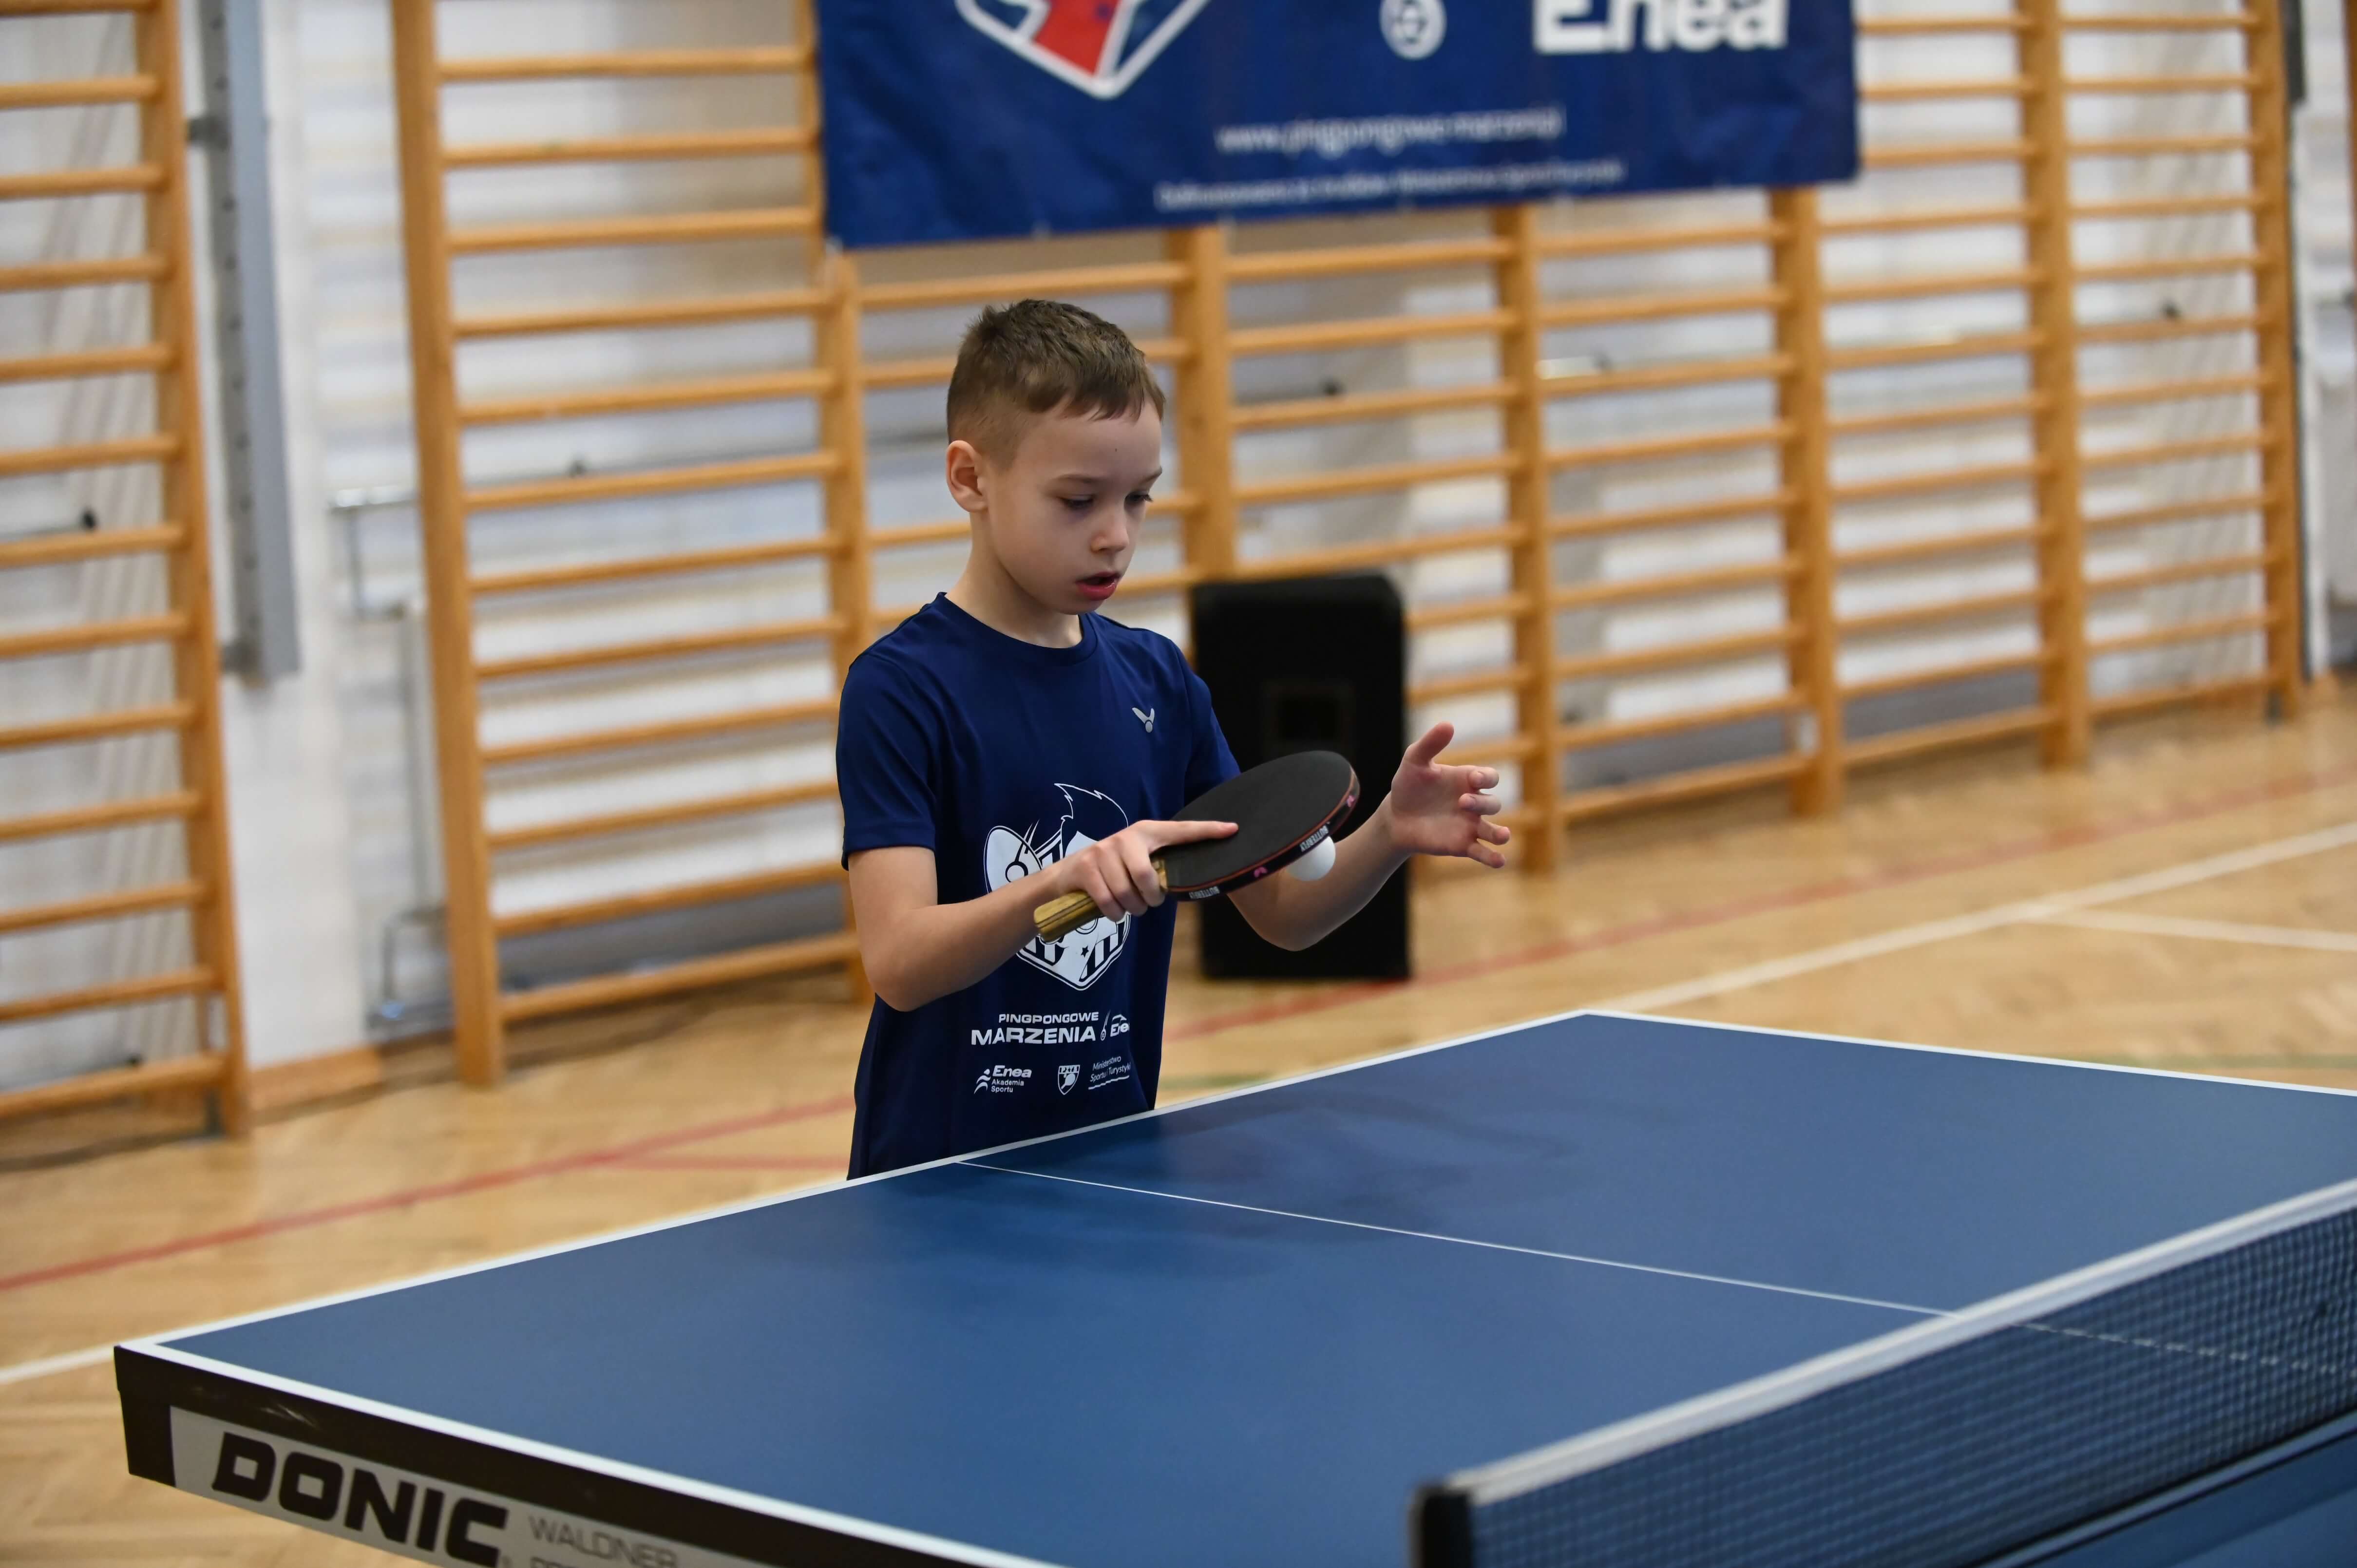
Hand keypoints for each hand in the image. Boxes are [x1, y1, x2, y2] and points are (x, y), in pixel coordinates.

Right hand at [1057, 817, 1236, 922]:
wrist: (1067, 875)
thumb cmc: (1112, 871)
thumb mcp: (1136, 860)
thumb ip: (1158, 865)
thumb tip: (1192, 883)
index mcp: (1145, 832)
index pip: (1180, 830)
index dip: (1206, 830)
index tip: (1233, 829)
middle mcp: (1125, 837)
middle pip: (1147, 877)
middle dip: (1150, 899)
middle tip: (1149, 903)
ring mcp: (1103, 851)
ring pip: (1126, 893)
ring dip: (1131, 909)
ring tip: (1130, 907)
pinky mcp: (1085, 868)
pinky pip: (1108, 901)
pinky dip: (1114, 913)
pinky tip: (1115, 911)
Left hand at [1383, 722, 1510, 868]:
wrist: (1395, 817)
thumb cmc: (1408, 786)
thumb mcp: (1414, 761)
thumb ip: (1430, 744)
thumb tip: (1448, 724)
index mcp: (1466, 781)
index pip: (1490, 778)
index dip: (1486, 778)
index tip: (1472, 779)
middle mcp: (1473, 803)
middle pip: (1493, 803)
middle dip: (1482, 803)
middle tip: (1462, 802)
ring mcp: (1470, 826)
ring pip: (1493, 830)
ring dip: (1500, 834)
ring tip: (1502, 836)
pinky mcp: (1462, 845)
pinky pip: (1483, 853)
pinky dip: (1492, 858)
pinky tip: (1499, 861)